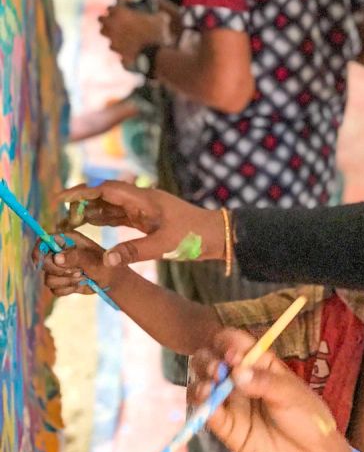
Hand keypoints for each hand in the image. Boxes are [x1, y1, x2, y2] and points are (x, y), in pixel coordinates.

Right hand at [37, 230, 110, 297]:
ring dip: (66, 281)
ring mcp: (58, 268)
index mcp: (67, 240)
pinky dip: (68, 289)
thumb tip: (56, 258)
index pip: (44, 241)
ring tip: (82, 277)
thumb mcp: (94, 259)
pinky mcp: (59, 281)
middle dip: (59, 271)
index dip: (38, 250)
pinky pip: (54, 290)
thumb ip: (76, 257)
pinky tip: (79, 284)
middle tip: (78, 271)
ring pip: (48, 279)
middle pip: (43, 263)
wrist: (110, 279)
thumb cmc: (105, 264)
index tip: (40, 261)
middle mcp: (59, 253)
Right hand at [55, 180, 224, 266]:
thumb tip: (106, 260)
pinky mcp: (147, 219)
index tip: (59, 198)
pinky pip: (119, 216)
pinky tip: (88, 224)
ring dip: (89, 212)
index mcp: (144, 199)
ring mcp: (144, 209)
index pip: (106, 190)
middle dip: (80, 203)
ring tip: (67, 222)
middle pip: (104, 196)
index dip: (81, 193)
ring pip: (110, 206)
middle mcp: (142, 200)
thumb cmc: (194, 236)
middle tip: (58, 216)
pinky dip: (103, 219)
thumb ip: (134, 251)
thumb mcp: (164, 246)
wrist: (217, 235)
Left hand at [99, 5, 168, 66]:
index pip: (110, 8)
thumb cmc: (157, 34)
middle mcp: (112, 24)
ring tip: (117, 34)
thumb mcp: (162, 20)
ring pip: (103, 32)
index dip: (115, 10)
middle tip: (113, 22)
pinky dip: (117, 46)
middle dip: (106, 20)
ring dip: (109, 32)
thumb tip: (161, 16)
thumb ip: (158, 16)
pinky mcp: (115, 50)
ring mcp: (112, 38)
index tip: (119, 12)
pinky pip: (112, 46)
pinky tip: (124, 47)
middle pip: (101, 19)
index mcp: (121, 12)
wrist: (153, 54)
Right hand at [190, 328, 343, 451]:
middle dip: (209, 359)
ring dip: (201, 379)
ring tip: (212, 385)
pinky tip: (207, 400)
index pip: (235, 343)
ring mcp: (231, 402)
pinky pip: (206, 411)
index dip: (228, 343)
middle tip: (219, 370)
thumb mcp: (290, 394)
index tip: (232, 354)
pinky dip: (201, 403)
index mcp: (258, 363)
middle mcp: (239, 379)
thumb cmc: (306, 417)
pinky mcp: (225, 426)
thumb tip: (237, 372)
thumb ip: (264, 382)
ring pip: (203, 382)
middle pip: (212, 359)